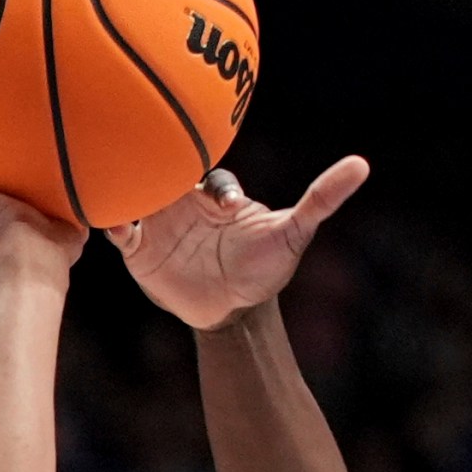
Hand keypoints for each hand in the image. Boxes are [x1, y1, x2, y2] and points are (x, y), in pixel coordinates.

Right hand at [107, 156, 369, 329]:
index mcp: (212, 191)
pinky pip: (115, 225)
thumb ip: (321, 199)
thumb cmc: (264, 268)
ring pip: (132, 189)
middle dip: (154, 159)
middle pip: (159, 166)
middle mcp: (180, 198)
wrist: (233, 313)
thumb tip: (362, 165)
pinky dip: (110, 218)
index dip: (212, 183)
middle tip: (155, 160)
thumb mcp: (294, 233)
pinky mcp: (137, 248)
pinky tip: (113, 218)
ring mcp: (155, 220)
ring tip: (121, 176)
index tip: (225, 209)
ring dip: (125, 181)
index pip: (203, 168)